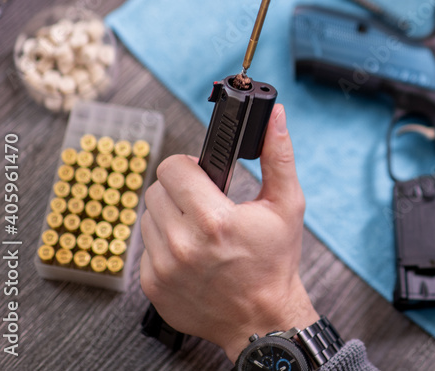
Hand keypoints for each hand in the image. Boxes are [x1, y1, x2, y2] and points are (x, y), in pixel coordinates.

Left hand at [140, 105, 318, 362]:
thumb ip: (279, 156)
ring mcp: (163, 267)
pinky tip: (191, 251)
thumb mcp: (287, 205)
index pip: (173, 168)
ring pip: (148, 217)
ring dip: (169, 215)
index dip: (189, 166)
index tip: (203, 175)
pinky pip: (146, 247)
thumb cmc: (275, 261)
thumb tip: (274, 116)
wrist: (262, 319)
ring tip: (198, 228)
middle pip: (157, 189)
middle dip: (180, 189)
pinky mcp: (152, 285)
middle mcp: (183, 244)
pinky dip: (165, 243)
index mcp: (214, 220)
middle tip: (204, 202)